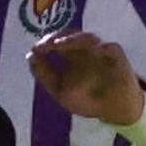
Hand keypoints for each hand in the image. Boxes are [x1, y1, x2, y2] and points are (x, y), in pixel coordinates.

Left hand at [28, 30, 143, 125]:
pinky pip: (106, 47)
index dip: (45, 42)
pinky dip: (96, 48)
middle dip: (56, 37)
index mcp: (70, 54)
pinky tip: (87, 50)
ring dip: (72, 40)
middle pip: (69, 35)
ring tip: (58, 44)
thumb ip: (45, 74)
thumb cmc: (88, 99)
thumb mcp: (60, 90)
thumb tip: (30, 56)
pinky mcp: (115, 54)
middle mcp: (84, 49)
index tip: (35, 49)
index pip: (56, 41)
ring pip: (86, 38)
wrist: (114, 110)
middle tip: (46, 44)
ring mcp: (100, 50)